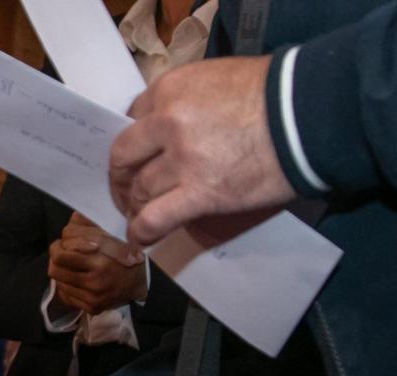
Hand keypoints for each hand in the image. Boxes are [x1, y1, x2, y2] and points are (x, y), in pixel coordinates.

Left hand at [47, 213, 145, 314]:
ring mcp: (93, 297)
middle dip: (57, 255)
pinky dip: (67, 284)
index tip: (68, 240)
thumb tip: (72, 219)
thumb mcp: (112, 234)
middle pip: (55, 265)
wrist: (140, 283)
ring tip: (70, 264)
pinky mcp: (91, 307)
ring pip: (57, 280)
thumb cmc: (124, 254)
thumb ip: (89, 225)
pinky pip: (65, 294)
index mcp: (102, 261)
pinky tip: (76, 278)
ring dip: (61, 270)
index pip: (63, 250)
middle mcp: (96, 281)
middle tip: (63, 251)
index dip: (63, 242)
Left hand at [110, 55, 295, 245]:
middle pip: (125, 157)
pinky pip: (155, 218)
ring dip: (135, 206)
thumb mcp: (221, 78)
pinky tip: (141, 238)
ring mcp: (182, 159)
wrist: (312, 111)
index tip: (136, 156)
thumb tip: (173, 129)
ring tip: (139, 215)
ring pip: (141, 189)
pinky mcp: (200, 192)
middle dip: (121, 178)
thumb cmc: (277, 91)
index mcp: (172, 88)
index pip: (132, 118)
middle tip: (126, 191)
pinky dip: (143, 231)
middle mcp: (167, 122)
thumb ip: (189, 100)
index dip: (133, 142)